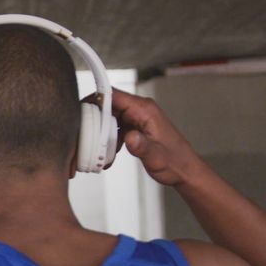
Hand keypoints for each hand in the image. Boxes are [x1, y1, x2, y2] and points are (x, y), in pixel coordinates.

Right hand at [89, 88, 204, 186]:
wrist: (185, 170)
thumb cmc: (175, 162)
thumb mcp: (156, 157)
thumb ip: (142, 146)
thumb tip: (130, 137)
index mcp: (145, 110)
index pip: (113, 95)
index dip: (95, 100)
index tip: (80, 110)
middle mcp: (140, 109)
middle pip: (108, 104)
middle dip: (94, 118)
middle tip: (85, 135)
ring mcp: (138, 117)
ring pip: (109, 115)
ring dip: (101, 130)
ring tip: (97, 147)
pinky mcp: (135, 125)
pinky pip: (115, 125)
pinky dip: (108, 137)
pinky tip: (109, 152)